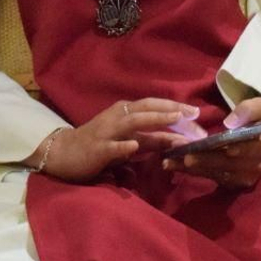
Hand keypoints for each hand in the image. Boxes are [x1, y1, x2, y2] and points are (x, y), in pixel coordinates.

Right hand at [33, 99, 192, 180]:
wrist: (63, 154)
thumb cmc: (98, 145)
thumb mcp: (128, 140)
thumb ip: (150, 139)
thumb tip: (177, 139)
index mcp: (124, 112)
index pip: (153, 106)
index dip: (175, 108)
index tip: (197, 112)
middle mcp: (117, 117)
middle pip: (146, 109)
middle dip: (171, 110)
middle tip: (193, 114)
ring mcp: (106, 132)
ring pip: (132, 122)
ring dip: (154, 120)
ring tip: (174, 119)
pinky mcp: (96, 149)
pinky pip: (111, 147)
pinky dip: (123, 145)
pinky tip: (134, 146)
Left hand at [166, 97, 260, 188]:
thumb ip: (249, 109)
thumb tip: (231, 121)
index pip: (251, 148)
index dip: (235, 149)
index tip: (219, 146)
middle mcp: (256, 166)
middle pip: (228, 164)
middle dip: (204, 159)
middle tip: (182, 154)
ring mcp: (245, 177)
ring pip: (217, 173)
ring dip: (193, 168)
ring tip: (170, 161)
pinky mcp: (234, 183)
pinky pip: (213, 178)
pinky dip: (194, 172)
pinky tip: (175, 166)